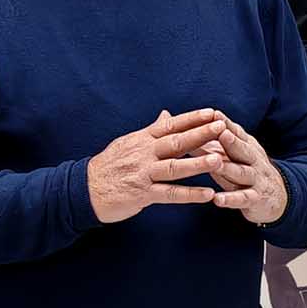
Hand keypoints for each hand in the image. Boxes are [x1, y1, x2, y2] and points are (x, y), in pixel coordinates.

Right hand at [87, 109, 229, 223]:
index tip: (213, 112)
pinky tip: (207, 195)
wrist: (83, 189)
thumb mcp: (128, 143)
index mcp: (142, 139)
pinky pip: (169, 194)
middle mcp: (143, 154)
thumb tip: (167, 114)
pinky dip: (189, 194)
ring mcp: (142, 174)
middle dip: (200, 134)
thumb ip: (151, 130)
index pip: (171, 125)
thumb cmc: (108, 166)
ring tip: (219, 160)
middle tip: (222, 127)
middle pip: (175, 142)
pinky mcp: (141, 194)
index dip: (192, 118)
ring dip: (197, 164)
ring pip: (173, 167)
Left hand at [207, 117, 289, 225]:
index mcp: (247, 146)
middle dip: (232, 141)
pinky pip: (243, 198)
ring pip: (242, 173)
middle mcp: (253, 160)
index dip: (226, 124)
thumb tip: (184, 128)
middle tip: (221, 133)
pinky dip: (230, 199)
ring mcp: (256, 180)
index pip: (236, 132)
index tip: (214, 114)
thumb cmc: (245, 169)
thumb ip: (211, 142)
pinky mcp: (255, 199)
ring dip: (229, 168)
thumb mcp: (232, 154)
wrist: (277, 196)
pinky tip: (217, 199)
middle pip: (242, 149)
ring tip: (215, 165)